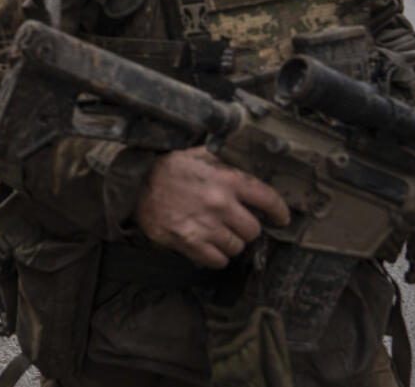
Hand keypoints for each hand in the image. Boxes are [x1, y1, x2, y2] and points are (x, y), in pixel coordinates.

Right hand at [135, 146, 289, 268]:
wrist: (134, 184)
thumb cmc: (167, 168)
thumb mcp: (199, 154)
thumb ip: (225, 159)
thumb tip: (247, 156)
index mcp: (226, 179)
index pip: (268, 199)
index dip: (279, 212)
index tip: (280, 218)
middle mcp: (219, 203)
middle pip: (253, 230)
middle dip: (246, 228)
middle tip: (235, 224)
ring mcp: (205, 224)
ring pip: (237, 247)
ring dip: (230, 243)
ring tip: (218, 233)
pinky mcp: (189, 242)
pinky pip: (217, 261)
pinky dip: (215, 257)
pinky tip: (208, 245)